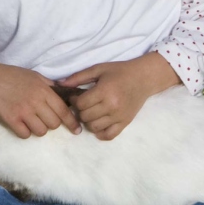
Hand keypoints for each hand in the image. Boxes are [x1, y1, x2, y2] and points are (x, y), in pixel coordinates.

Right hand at [0, 62, 79, 138]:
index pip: (63, 111)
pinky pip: (25, 135)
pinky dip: (25, 132)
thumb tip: (65, 94)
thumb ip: (50, 86)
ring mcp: (23, 112)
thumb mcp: (36, 76)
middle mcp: (36, 102)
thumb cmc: (13, 76)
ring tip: (33, 122)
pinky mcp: (11, 120)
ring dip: (39, 129)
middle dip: (52, 124)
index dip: (72, 122)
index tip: (76, 130)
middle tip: (45, 119)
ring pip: (41, 131)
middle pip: (54, 124)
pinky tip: (22, 125)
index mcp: (44, 91)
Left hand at [55, 53, 180, 140]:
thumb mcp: (99, 69)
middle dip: (81, 111)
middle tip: (85, 105)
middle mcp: (111, 106)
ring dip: (89, 121)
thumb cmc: (120, 71)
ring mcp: (119, 116)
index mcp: (104, 91)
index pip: (81, 104)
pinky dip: (101, 133)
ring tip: (92, 113)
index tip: (78, 97)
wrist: (144, 78)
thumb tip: (59, 84)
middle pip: (85, 117)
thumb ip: (79, 77)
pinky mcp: (125, 123)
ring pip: (94, 127)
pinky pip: (108, 135)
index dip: (75, 101)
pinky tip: (100, 124)